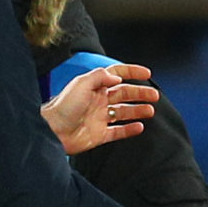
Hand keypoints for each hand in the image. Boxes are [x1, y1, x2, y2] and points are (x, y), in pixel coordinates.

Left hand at [43, 63, 158, 155]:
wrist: (52, 131)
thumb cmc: (63, 107)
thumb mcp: (81, 84)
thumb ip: (100, 77)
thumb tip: (117, 77)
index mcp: (94, 87)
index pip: (116, 75)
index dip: (131, 72)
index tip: (147, 73)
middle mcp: (98, 101)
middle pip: (124, 94)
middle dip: (140, 93)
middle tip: (155, 96)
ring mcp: (99, 118)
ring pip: (124, 112)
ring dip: (138, 110)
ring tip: (150, 110)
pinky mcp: (99, 134)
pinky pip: (118, 131)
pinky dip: (130, 129)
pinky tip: (140, 126)